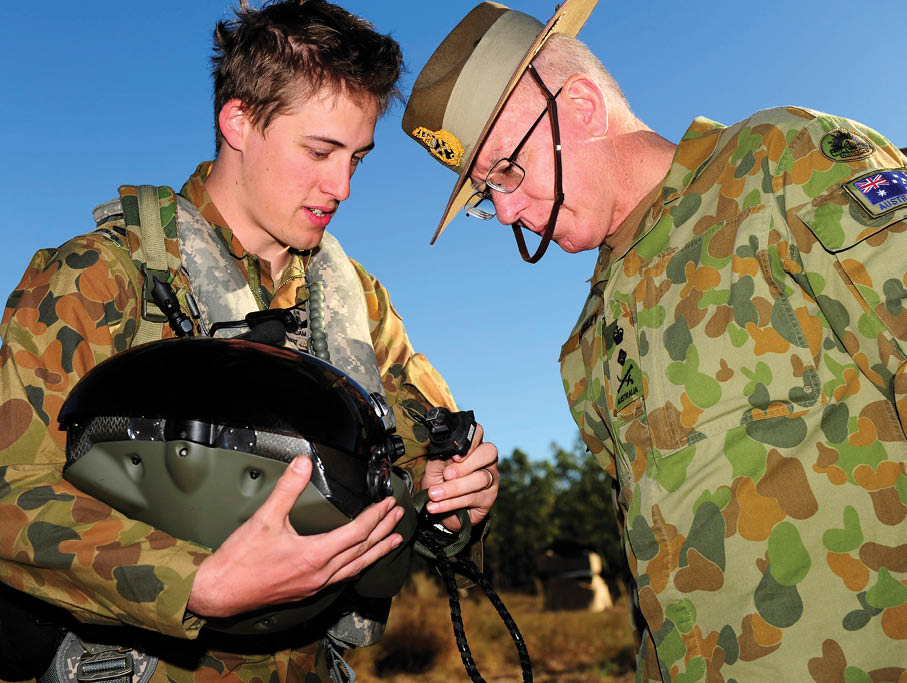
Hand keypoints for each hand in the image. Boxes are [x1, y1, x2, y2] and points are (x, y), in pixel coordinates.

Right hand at [187, 455, 403, 617]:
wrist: (219, 592)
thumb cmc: (240, 561)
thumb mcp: (265, 518)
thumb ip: (287, 488)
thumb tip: (302, 463)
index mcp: (315, 556)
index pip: (357, 532)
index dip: (376, 516)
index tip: (387, 503)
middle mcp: (320, 574)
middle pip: (363, 550)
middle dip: (384, 530)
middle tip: (399, 517)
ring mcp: (315, 585)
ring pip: (356, 567)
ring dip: (377, 552)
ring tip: (393, 541)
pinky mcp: (307, 590)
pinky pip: (342, 578)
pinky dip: (358, 565)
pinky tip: (359, 563)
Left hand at [420, 422, 497, 531]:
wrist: (439, 507)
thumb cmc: (439, 482)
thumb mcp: (434, 467)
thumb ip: (440, 456)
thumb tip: (443, 448)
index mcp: (473, 447)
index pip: (479, 433)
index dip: (471, 442)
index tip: (455, 455)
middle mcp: (486, 461)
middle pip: (488, 453)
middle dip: (466, 465)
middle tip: (446, 475)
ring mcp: (491, 479)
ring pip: (480, 479)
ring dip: (454, 488)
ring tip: (434, 494)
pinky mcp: (489, 498)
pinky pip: (472, 498)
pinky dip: (451, 503)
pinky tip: (436, 506)